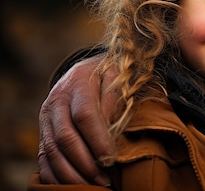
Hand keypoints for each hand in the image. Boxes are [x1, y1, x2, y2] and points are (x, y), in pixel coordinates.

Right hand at [38, 54, 117, 184]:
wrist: (84, 71)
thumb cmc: (108, 76)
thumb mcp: (117, 78)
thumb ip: (115, 101)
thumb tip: (113, 132)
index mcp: (78, 84)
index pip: (85, 115)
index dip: (97, 140)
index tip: (111, 159)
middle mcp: (57, 102)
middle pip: (65, 138)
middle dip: (84, 163)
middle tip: (104, 179)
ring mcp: (46, 118)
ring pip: (52, 152)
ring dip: (71, 174)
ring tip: (91, 186)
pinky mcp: (42, 132)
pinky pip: (43, 159)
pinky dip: (55, 176)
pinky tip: (71, 186)